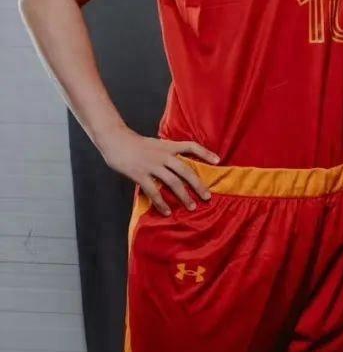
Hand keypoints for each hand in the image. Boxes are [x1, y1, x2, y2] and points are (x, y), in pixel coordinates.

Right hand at [97, 125, 217, 215]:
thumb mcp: (156, 144)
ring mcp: (152, 165)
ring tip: (192, 207)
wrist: (115, 140)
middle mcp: (163, 155)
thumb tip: (179, 164)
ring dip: (184, 196)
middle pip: (186, 170)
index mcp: (168, 146)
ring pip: (173, 182)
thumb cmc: (135, 144)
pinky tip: (167, 211)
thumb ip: (167, 153)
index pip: (191, 146)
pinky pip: (154, 191)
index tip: (218, 161)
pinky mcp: (140, 174)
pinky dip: (161, 202)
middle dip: (198, 184)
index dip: (205, 152)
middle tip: (207, 196)